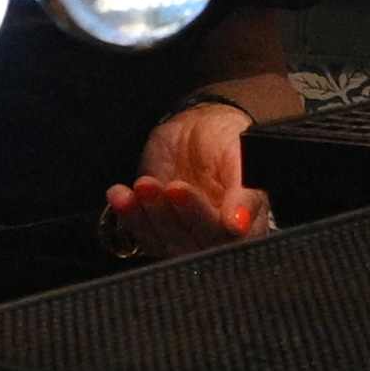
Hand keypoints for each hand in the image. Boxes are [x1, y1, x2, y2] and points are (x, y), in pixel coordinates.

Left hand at [104, 97, 269, 255]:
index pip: (227, 239)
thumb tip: (240, 224)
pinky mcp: (157, 230)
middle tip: (170, 186)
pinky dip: (129, 215)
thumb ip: (245, 191)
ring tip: (144, 184)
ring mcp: (184, 236)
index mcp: (248, 225)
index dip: (203, 220)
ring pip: (164, 241)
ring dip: (149, 214)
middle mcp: (216, 237)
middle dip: (175, 214)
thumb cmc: (225, 140)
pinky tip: (121, 196)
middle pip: (193, 244)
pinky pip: (141, 232)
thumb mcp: (241, 155)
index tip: (183, 193)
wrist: (196, 127)